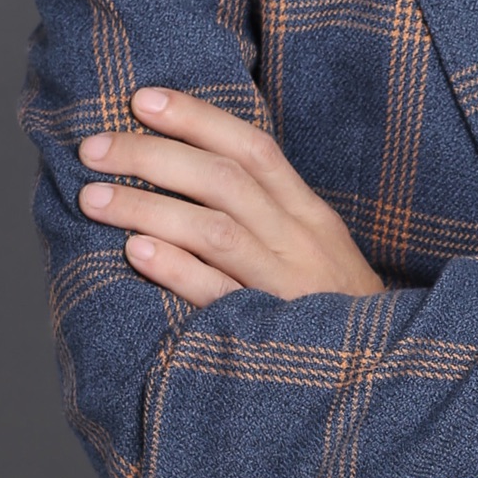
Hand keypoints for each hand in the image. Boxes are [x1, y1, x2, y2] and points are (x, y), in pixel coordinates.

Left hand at [77, 89, 385, 307]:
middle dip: (152, 156)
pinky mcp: (270, 334)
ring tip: (93, 198)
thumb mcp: (315, 251)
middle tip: (93, 149)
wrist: (384, 376)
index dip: (196, 118)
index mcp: (309, 215)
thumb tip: (192, 174)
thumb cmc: (333, 310)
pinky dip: (177, 269)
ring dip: (147, 207)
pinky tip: (134, 253)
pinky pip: (219, 294)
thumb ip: (268, 213)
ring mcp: (287, 286)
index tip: (141, 100)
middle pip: (223, 180)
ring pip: (215, 230)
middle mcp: (301, 241)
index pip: (252, 148)